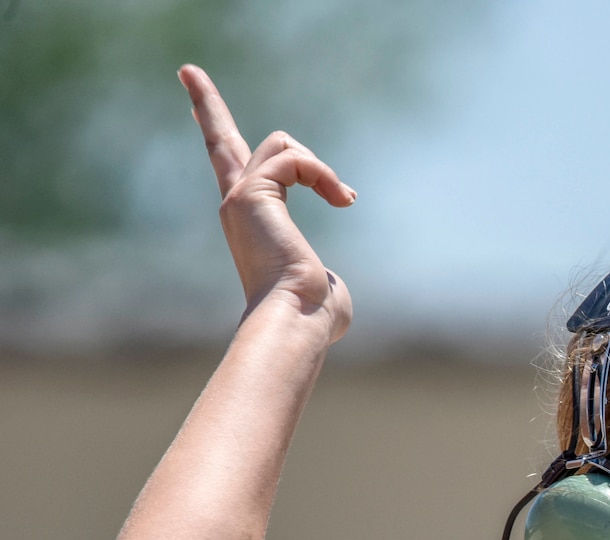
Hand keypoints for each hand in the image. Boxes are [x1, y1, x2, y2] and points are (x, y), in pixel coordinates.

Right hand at [180, 65, 355, 336]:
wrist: (296, 319)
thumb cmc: (313, 315)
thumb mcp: (321, 286)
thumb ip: (319, 275)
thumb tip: (328, 288)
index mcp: (250, 222)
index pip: (232, 171)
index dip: (220, 136)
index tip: (195, 100)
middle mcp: (237, 205)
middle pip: (222, 140)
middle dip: (207, 104)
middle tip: (187, 71)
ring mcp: (240, 197)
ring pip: (281, 143)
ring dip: (319, 167)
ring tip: (342, 198)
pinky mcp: (252, 193)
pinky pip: (294, 158)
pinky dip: (322, 174)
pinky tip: (340, 198)